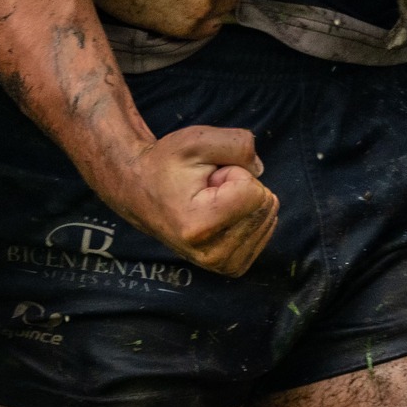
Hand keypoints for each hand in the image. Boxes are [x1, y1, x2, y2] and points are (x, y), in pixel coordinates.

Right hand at [115, 124, 276, 275]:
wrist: (140, 190)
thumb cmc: (166, 164)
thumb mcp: (197, 139)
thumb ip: (238, 144)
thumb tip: (260, 171)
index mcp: (200, 225)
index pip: (255, 191)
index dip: (233, 173)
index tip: (207, 177)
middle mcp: (211, 253)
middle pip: (263, 207)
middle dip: (239, 188)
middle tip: (207, 188)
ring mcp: (221, 264)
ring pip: (266, 220)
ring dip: (241, 203)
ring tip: (210, 200)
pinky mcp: (230, 267)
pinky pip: (263, 234)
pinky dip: (246, 218)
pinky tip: (220, 214)